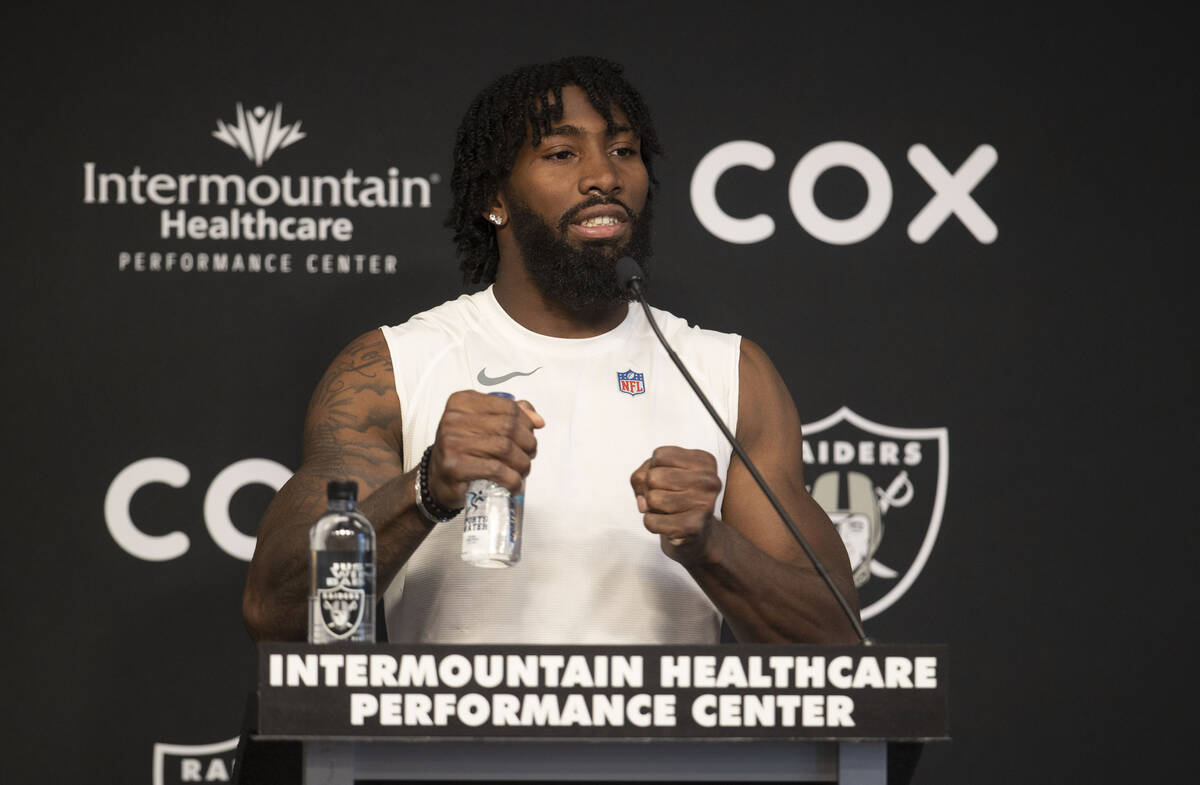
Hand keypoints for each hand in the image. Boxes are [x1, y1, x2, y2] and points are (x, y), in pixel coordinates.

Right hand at [428, 391, 544, 507]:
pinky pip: (496, 470)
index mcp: (462, 402)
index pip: (507, 406)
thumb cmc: (463, 450)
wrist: (437, 479)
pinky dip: (512, 479)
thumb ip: (509, 416)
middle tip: (530, 454)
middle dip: (527, 443)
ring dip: (522, 463)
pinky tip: (515, 484)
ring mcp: (452, 442)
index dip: (526, 422)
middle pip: (508, 427)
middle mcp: (453, 419)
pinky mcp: (455, 467)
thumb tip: (537, 420)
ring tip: (523, 470)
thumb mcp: (482, 425)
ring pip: (505, 448)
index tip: (531, 434)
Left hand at [630, 446, 722, 564]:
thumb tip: (644, 501)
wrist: (695, 532)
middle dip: (649, 490)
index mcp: (704, 461)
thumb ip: (642, 477)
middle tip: (665, 498)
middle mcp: (709, 480)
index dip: (652, 469)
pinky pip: (652, 521)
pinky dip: (651, 523)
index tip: (667, 481)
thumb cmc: (675, 497)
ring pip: (652, 499)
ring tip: (668, 510)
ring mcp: (704, 504)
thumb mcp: (657, 475)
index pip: (659, 456)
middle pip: (653, 477)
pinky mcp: (694, 527)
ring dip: (651, 508)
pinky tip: (666, 524)